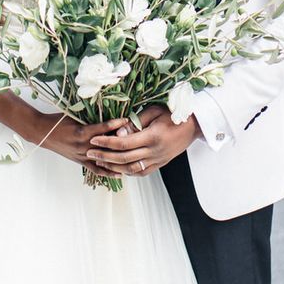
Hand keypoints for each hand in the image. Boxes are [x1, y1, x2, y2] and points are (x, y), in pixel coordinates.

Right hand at [35, 112, 127, 178]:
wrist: (43, 133)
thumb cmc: (59, 120)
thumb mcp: (74, 115)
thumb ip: (90, 115)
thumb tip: (109, 108)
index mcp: (82, 132)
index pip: (103, 128)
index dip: (116, 124)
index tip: (128, 119)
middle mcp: (83, 146)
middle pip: (106, 146)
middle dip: (121, 143)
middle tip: (137, 140)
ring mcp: (82, 155)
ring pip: (104, 160)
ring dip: (118, 159)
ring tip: (133, 159)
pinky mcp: (80, 161)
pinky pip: (96, 169)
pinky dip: (108, 171)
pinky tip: (120, 173)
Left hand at [85, 105, 201, 176]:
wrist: (194, 126)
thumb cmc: (173, 113)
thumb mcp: (154, 111)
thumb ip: (136, 122)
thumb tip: (119, 131)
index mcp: (152, 137)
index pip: (124, 143)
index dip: (107, 142)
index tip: (93, 140)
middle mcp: (154, 151)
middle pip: (124, 158)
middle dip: (104, 156)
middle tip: (89, 153)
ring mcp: (158, 160)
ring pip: (131, 169)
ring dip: (113, 167)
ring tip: (99, 162)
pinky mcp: (160, 164)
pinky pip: (141, 172)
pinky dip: (127, 171)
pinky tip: (117, 168)